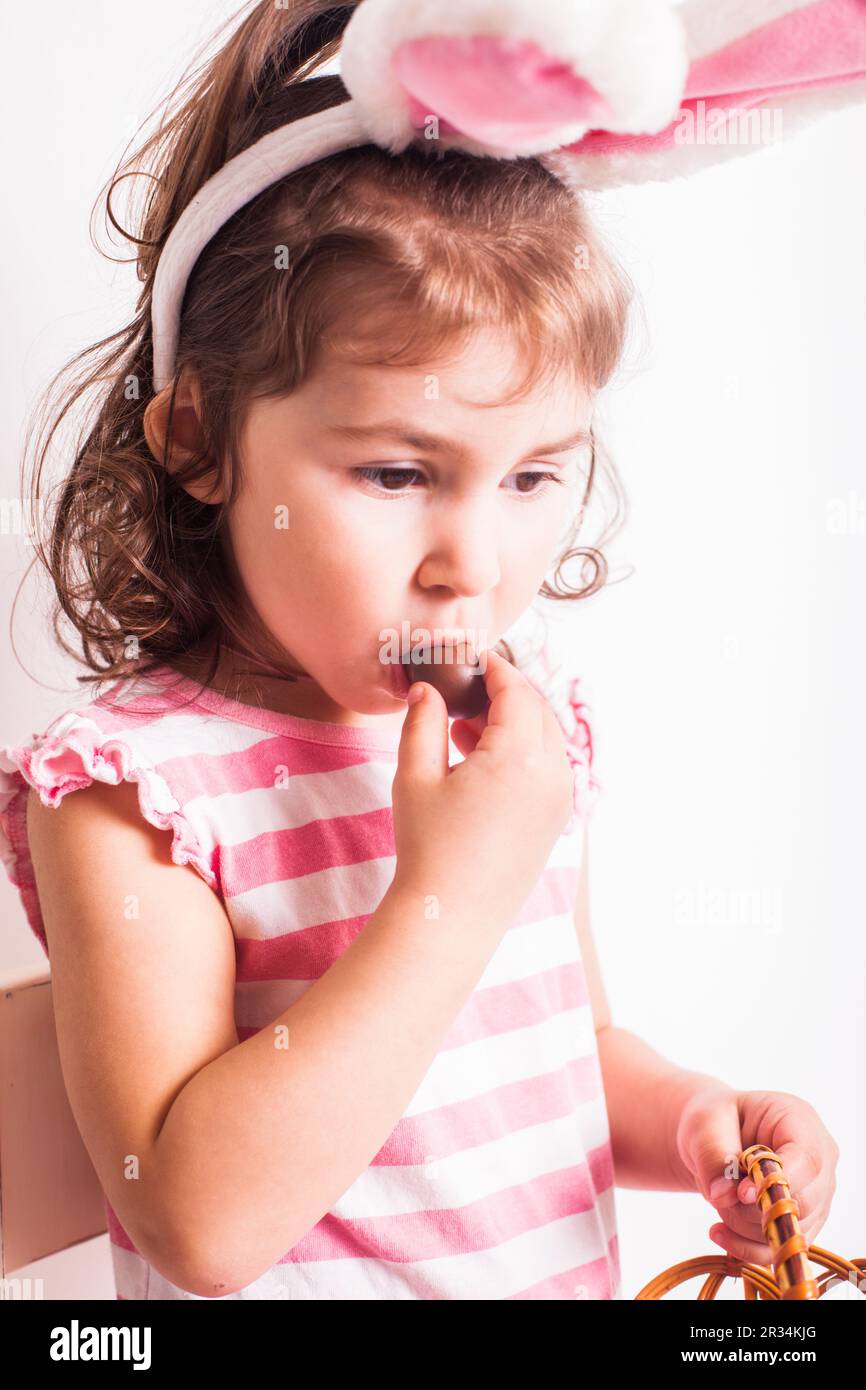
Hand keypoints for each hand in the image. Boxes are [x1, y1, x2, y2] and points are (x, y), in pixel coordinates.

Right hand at [390, 648, 574, 928]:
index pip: (516, 690)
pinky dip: (523, 752)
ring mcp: (560, 798)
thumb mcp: (416, 776)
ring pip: (546, 738)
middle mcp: (553, 773)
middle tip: (463, 692)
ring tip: (464, 729)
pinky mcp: (557, 819)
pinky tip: (482, 762)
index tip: (470, 660)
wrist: (451, 915)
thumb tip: (428, 689)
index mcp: (520, 756)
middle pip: (537, 710)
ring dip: (513, 724)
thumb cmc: (429, 847)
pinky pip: (548, 767)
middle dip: (504, 694)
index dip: (493, 669)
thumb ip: (422, 722)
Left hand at [673, 1086, 839, 1265]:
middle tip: (720, 1194)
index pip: (807, 1160)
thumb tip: (723, 1195)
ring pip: (792, 1230)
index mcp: (800, 1121)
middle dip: (754, 1209)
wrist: (713, 1139)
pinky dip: (747, 1247)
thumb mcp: (704, 1125)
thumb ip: (713, 1156)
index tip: (740, 1193)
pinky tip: (719, 1232)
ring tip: (718, 1201)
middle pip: (805, 1202)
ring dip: (746, 1226)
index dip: (777, 1183)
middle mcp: (820, 1159)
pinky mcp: (804, 1222)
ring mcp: (817, 1194)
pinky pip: (782, 1247)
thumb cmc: (714, 1122)